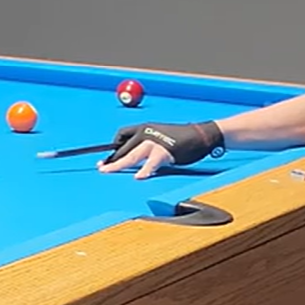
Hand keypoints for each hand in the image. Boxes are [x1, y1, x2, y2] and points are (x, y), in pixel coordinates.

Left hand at [99, 121, 223, 178]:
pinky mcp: (166, 150)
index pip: (121, 136)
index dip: (112, 148)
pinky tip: (138, 177)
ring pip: (132, 155)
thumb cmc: (183, 139)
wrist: (202, 134)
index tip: (105, 159)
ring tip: (108, 171)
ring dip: (118, 164)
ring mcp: (156, 141)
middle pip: (123, 147)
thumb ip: (147, 146)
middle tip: (101, 169)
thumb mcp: (160, 138)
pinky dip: (145, 170)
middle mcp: (147, 132)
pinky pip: (152, 162)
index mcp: (145, 128)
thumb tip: (135, 158)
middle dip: (111, 160)